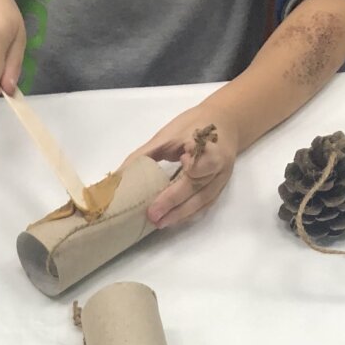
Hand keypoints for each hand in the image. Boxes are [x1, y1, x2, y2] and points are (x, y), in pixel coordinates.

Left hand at [131, 107, 238, 228]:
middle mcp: (219, 165)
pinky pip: (206, 204)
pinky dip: (189, 214)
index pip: (196, 168)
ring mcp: (222, 178)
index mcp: (208, 146)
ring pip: (202, 201)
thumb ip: (145, 154)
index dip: (182, 181)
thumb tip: (118, 175)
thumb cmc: (194, 124)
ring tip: (160, 223)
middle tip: (152, 216)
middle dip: (173, 205)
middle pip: (196, 189)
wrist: (226, 121)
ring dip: (181, 215)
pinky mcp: (221, 186)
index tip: (163, 191)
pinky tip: (174, 219)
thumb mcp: (169, 134)